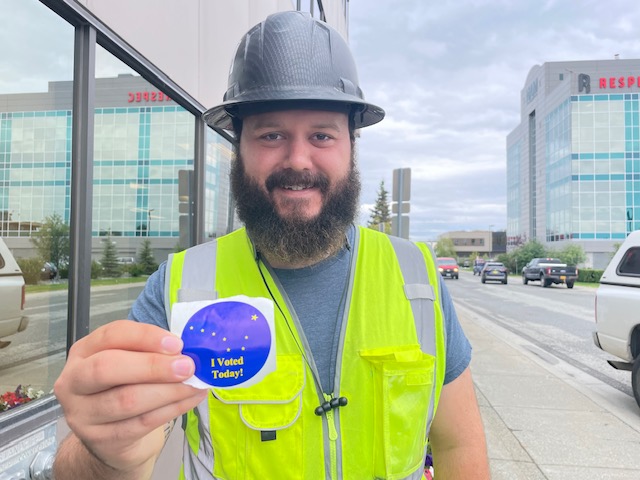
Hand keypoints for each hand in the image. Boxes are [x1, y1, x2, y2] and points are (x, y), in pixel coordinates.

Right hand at [54, 320, 207, 472]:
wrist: (112, 436)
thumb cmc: (124, 387)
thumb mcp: (129, 362)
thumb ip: (150, 352)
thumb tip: (186, 351)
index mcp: (83, 351)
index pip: (111, 335)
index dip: (145, 337)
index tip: (177, 344)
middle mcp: (74, 381)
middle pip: (108, 368)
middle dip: (153, 366)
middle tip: (187, 366)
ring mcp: (82, 414)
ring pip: (127, 400)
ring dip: (168, 391)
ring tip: (194, 384)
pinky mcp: (101, 439)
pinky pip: (141, 423)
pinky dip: (172, 409)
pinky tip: (190, 399)